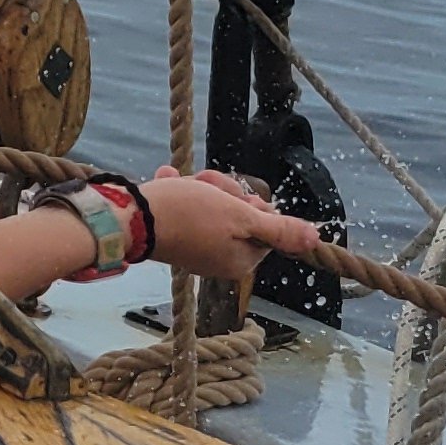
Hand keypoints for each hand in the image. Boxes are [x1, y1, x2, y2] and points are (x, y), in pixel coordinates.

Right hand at [142, 168, 325, 284]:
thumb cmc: (188, 215)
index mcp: (241, 261)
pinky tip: (169, 183)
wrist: (130, 218)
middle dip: (223, 193)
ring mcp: (194, 250)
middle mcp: (219, 260)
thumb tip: (315, 239)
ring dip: (200, 189)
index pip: (264, 225)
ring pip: (211, 208)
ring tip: (182, 184)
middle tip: (206, 187)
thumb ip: (279, 229)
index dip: (249, 203)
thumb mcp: (240, 217)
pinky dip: (178, 194)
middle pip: (238, 215)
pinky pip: (184, 210)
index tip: (233, 195)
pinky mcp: (172, 238)